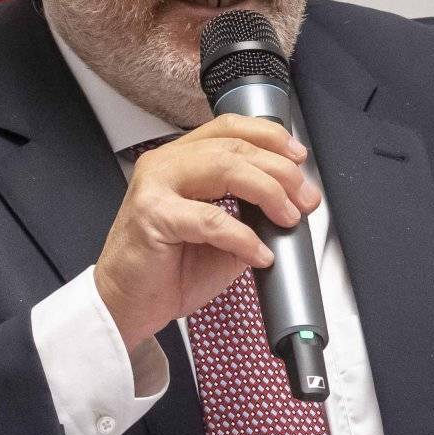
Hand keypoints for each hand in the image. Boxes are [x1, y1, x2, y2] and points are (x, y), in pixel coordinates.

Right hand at [93, 116, 320, 356]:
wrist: (127, 305)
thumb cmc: (168, 270)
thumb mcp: (221, 236)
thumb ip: (250, 213)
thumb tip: (292, 204)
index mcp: (180, 160)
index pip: (229, 128)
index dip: (270, 137)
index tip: (299, 158)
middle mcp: (165, 164)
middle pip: (235, 147)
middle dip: (281, 171)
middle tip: (306, 198)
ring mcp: (155, 186)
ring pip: (225, 168)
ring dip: (268, 191)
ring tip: (288, 217)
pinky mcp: (153, 215)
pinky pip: (212, 219)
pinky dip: (244, 237)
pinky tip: (259, 254)